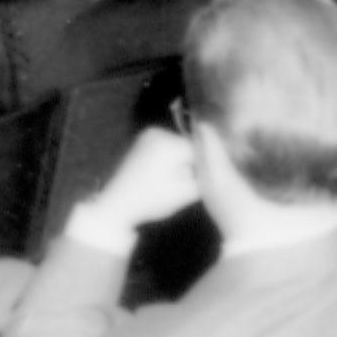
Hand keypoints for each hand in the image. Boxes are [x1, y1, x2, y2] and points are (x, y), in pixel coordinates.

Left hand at [82, 125, 203, 233]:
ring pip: (179, 148)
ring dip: (182, 162)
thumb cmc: (151, 199)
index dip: (207, 165)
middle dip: (194, 163)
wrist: (117, 204)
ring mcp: (148, 135)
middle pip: (190, 147)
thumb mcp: (185, 194)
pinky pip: (167, 148)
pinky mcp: (142, 142)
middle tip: (194, 183)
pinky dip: (171, 160)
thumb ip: (206, 178)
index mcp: (169, 142)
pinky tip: (168, 176)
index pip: (201, 149)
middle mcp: (159, 131)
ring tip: (180, 181)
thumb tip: (219, 169)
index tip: (210, 179)